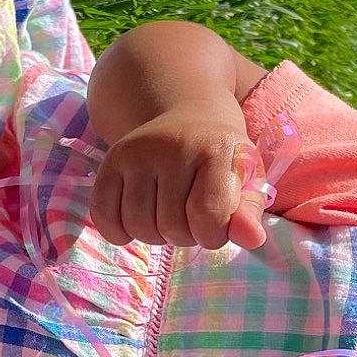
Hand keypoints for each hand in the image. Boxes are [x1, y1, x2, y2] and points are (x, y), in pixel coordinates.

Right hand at [90, 106, 267, 250]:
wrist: (187, 118)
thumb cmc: (220, 159)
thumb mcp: (246, 181)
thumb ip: (249, 213)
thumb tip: (251, 239)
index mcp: (216, 148)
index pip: (208, 216)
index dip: (212, 235)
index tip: (216, 225)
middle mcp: (175, 145)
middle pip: (172, 227)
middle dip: (184, 236)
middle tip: (190, 217)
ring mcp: (139, 151)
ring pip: (138, 226)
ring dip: (155, 236)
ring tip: (167, 216)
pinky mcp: (113, 159)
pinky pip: (104, 215)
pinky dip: (118, 232)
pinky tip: (134, 223)